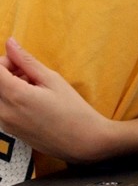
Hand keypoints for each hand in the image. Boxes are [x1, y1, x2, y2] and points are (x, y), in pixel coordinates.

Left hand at [0, 39, 114, 163]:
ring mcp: (5, 124)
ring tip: (34, 87)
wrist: (82, 141)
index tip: (21, 62)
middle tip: (30, 73)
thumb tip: (10, 43)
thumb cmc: (72, 109)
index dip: (6, 61)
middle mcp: (4, 113)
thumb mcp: (52, 79)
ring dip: (9, 86)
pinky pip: (1, 108)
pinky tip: (32, 99)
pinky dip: (11, 98)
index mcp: (16, 96)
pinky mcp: (9, 131)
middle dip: (7, 73)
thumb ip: (27, 61)